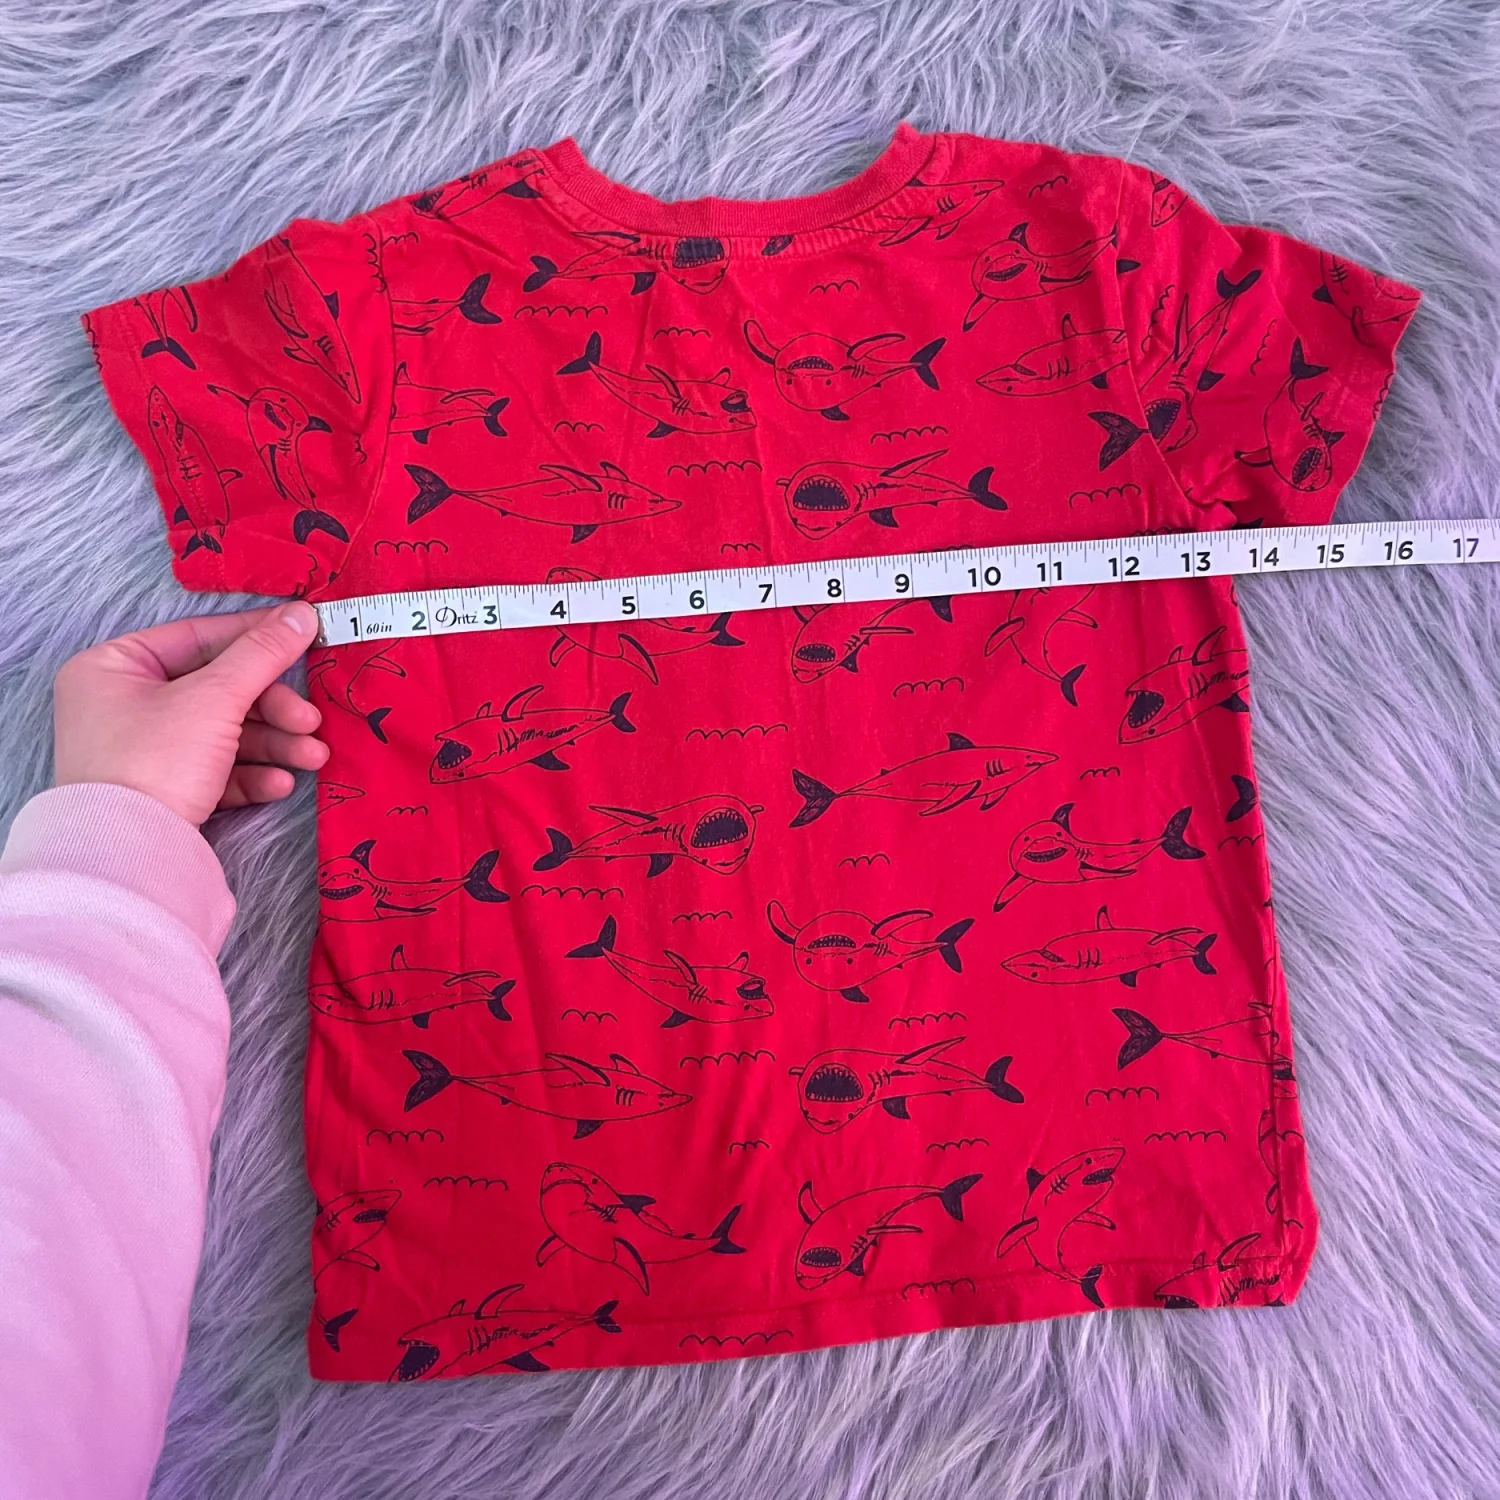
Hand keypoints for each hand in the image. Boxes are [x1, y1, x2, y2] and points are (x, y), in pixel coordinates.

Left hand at [52, 603, 328, 826]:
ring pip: (224, 733)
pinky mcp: (163, 790)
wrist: (130, 855)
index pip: (197, 638)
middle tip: (310, 722)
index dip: (254, 637)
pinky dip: (251, 774)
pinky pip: (215, 770)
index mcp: (114, 667)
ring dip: (275, 744)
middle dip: (274, 710)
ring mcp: (143, 750)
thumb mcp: (215, 698)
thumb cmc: (155, 762)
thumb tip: (302, 614)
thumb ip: (262, 654)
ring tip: (312, 758)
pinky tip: (280, 784)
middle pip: (218, 690)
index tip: (302, 635)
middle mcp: (122, 704)